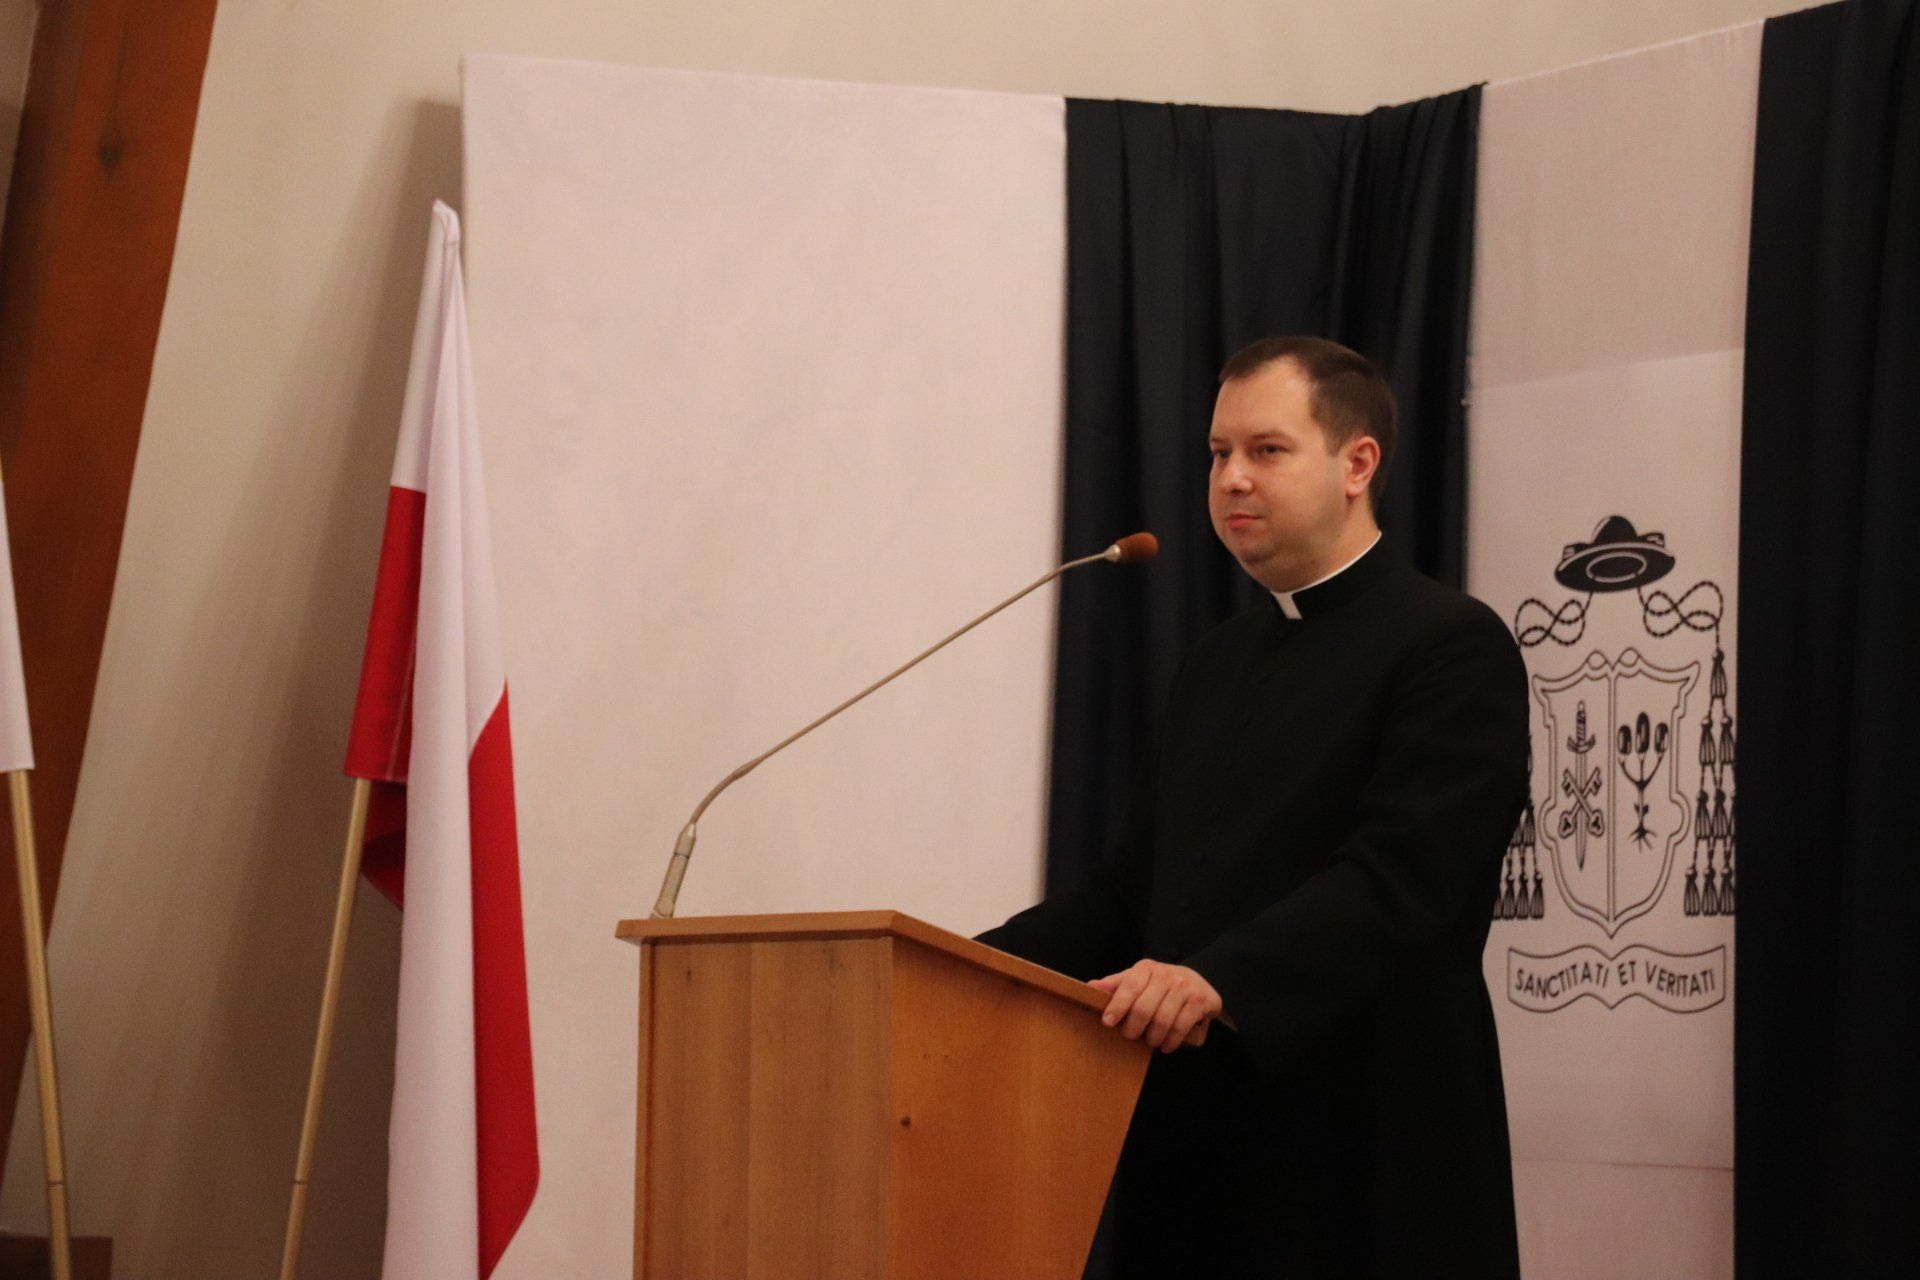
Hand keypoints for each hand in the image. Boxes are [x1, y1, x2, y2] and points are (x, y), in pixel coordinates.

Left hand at [1089, 960, 1223, 1052]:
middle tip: (1131, 1036)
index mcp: (1146, 968)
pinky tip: (1166, 1045)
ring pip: (1162, 1020)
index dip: (1117, 1006)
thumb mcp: (1138, 980)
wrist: (1199, 983)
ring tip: (1151, 1042)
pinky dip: (1171, 1041)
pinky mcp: (1200, 1001)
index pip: (1128, 986)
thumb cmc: (1160, 986)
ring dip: (1153, 1038)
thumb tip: (1090, 987)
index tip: (1107, 1022)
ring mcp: (1185, 987)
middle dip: (1134, 1028)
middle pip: (1144, 1008)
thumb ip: (1116, 985)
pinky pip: (1181, 1027)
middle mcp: (1166, 974)